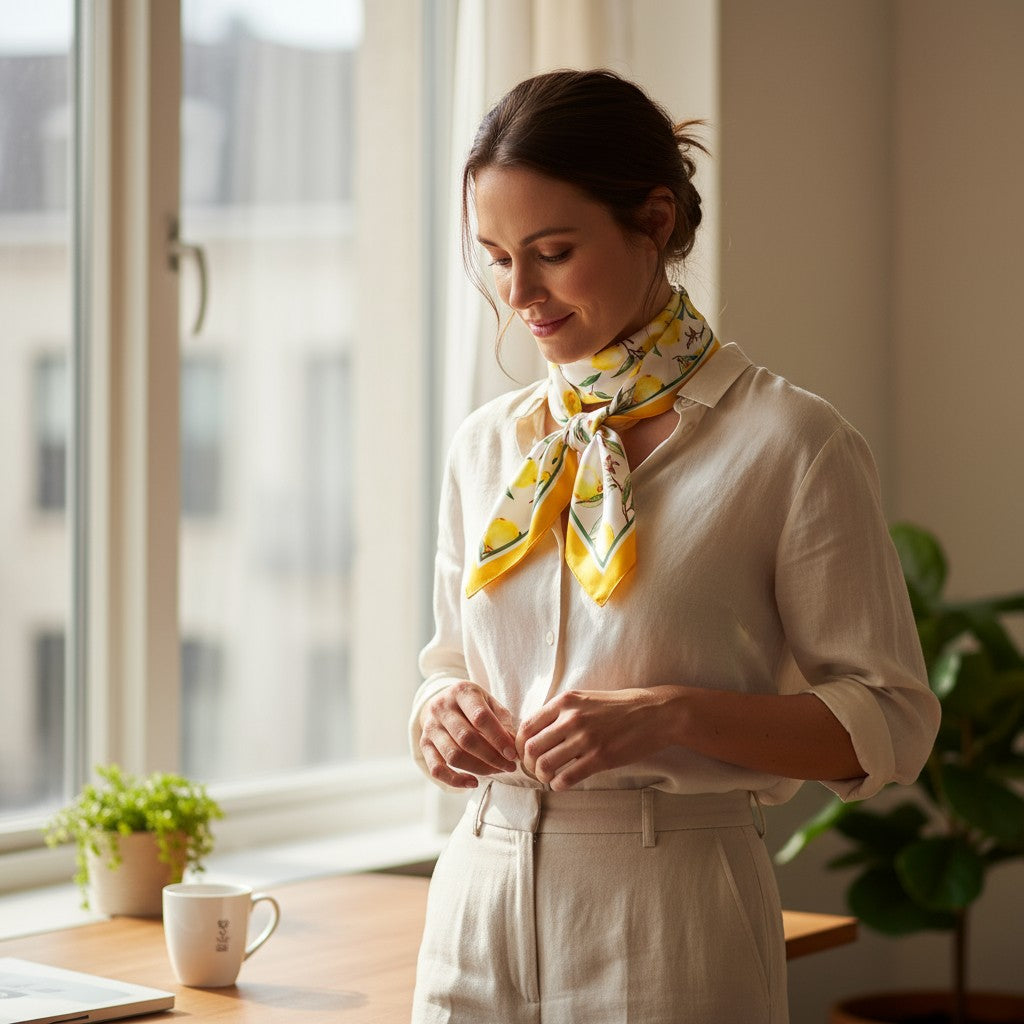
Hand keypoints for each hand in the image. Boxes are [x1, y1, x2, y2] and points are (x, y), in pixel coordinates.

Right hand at [419, 681, 518, 788]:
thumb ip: (502, 721)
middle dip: (492, 757)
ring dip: (479, 768)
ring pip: (453, 755)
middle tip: (509, 766)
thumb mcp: (490, 703)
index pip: (480, 717)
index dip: (498, 738)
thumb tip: (513, 745)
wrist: (443, 702)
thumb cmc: (474, 705)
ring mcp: (430, 726)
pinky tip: (473, 782)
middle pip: (466, 739)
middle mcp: (442, 707)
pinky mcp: (424, 744)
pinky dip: (455, 780)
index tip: (512, 754)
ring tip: (497, 771)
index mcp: (461, 692)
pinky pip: (436, 769)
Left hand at [516, 688, 676, 789]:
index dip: (519, 746)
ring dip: (542, 777)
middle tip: (535, 770)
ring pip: (545, 765)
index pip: (526, 727)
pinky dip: (558, 785)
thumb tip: (535, 732)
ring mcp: (585, 739)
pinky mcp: (600, 758)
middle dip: (528, 765)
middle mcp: (571, 718)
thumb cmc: (618, 707)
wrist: (654, 714)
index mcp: (565, 701)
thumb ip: (560, 712)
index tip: (524, 755)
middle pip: (530, 748)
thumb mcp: (585, 699)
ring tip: (549, 778)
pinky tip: (562, 783)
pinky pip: (566, 778)